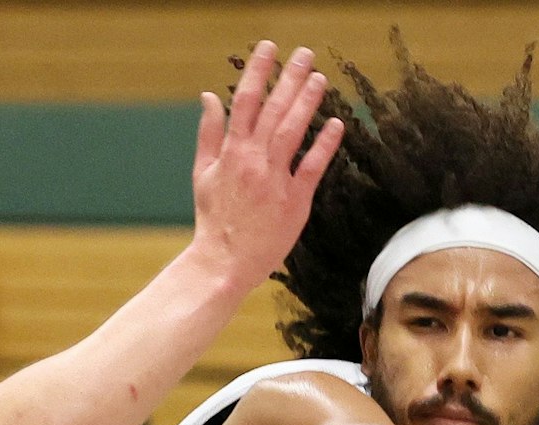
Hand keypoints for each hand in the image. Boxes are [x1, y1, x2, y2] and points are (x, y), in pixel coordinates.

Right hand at [188, 42, 343, 286]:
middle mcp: (252, 161)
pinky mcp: (294, 202)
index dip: (258, 72)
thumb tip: (208, 96)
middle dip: (289, 78)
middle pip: (273, 110)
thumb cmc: (214, 219)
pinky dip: (324, 145)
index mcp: (230, 152)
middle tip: (304, 53)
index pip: (244, 101)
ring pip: (292, 132)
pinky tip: (335, 124)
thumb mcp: (202, 172)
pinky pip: (312, 168)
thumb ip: (208, 133)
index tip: (269, 48)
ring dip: (307, 102)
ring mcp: (275, 180)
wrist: (224, 262)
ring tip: (320, 78)